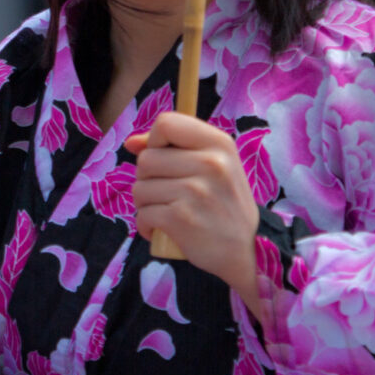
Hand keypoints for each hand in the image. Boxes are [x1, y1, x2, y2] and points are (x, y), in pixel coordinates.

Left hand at [126, 112, 263, 314]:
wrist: (244, 251)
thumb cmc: (223, 204)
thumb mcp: (212, 167)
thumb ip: (173, 148)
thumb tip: (131, 142)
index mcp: (219, 143)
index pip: (166, 123)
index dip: (155, 141)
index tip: (166, 160)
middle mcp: (211, 163)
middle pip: (146, 158)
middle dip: (147, 179)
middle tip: (168, 195)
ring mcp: (195, 191)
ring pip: (139, 188)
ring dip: (146, 204)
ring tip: (168, 212)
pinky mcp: (181, 218)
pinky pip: (142, 214)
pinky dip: (146, 225)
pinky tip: (163, 229)